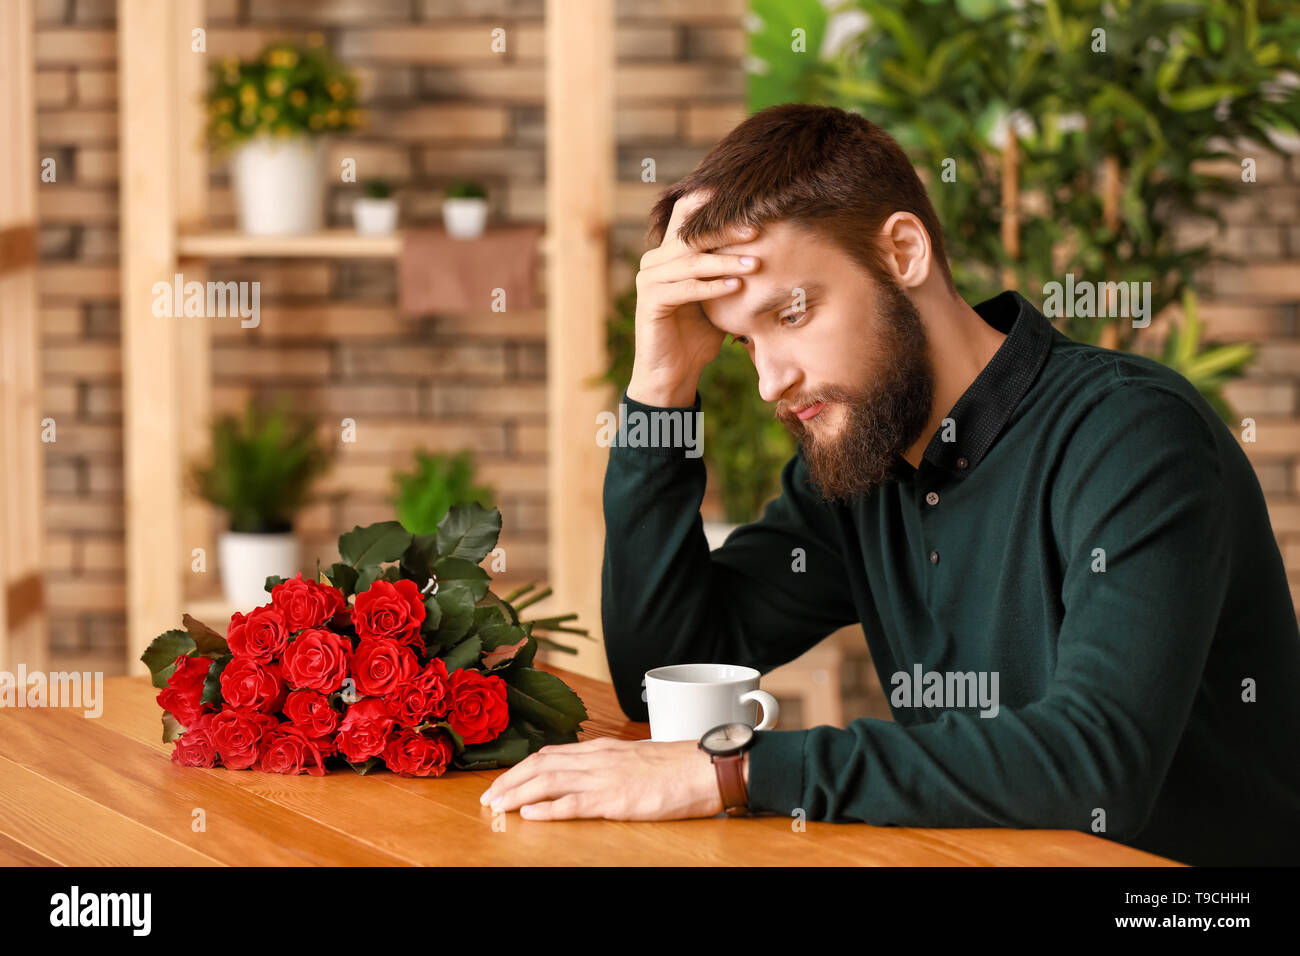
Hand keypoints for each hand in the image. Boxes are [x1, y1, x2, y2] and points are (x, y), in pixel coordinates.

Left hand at [477, 737, 724, 820]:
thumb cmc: (678, 766)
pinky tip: (529, 815)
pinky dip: (547, 809)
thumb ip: (612, 763)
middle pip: (541, 765)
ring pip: (549, 782)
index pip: (551, 754)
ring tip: (497, 805)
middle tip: (488, 796)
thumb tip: (593, 773)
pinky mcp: (616, 799)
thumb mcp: (637, 758)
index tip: (504, 780)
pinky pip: (573, 804)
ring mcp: (605, 778)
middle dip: (511, 780)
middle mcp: (598, 759)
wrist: (705, 768)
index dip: (523, 768)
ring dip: (518, 793)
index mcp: (603, 748)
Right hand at [628, 189, 760, 406]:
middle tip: (757, 230)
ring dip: (725, 262)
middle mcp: (654, 261)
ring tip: (755, 264)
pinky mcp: (650, 302)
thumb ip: (729, 269)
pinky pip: (685, 289)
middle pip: (690, 234)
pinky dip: (712, 287)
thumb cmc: (699, 333)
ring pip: (690, 262)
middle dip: (725, 230)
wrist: (674, 372)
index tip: (745, 200)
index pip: (686, 216)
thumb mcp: (718, 295)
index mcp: (669, 253)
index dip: (709, 202)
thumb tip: (768, 244)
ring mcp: (649, 280)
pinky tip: (736, 286)